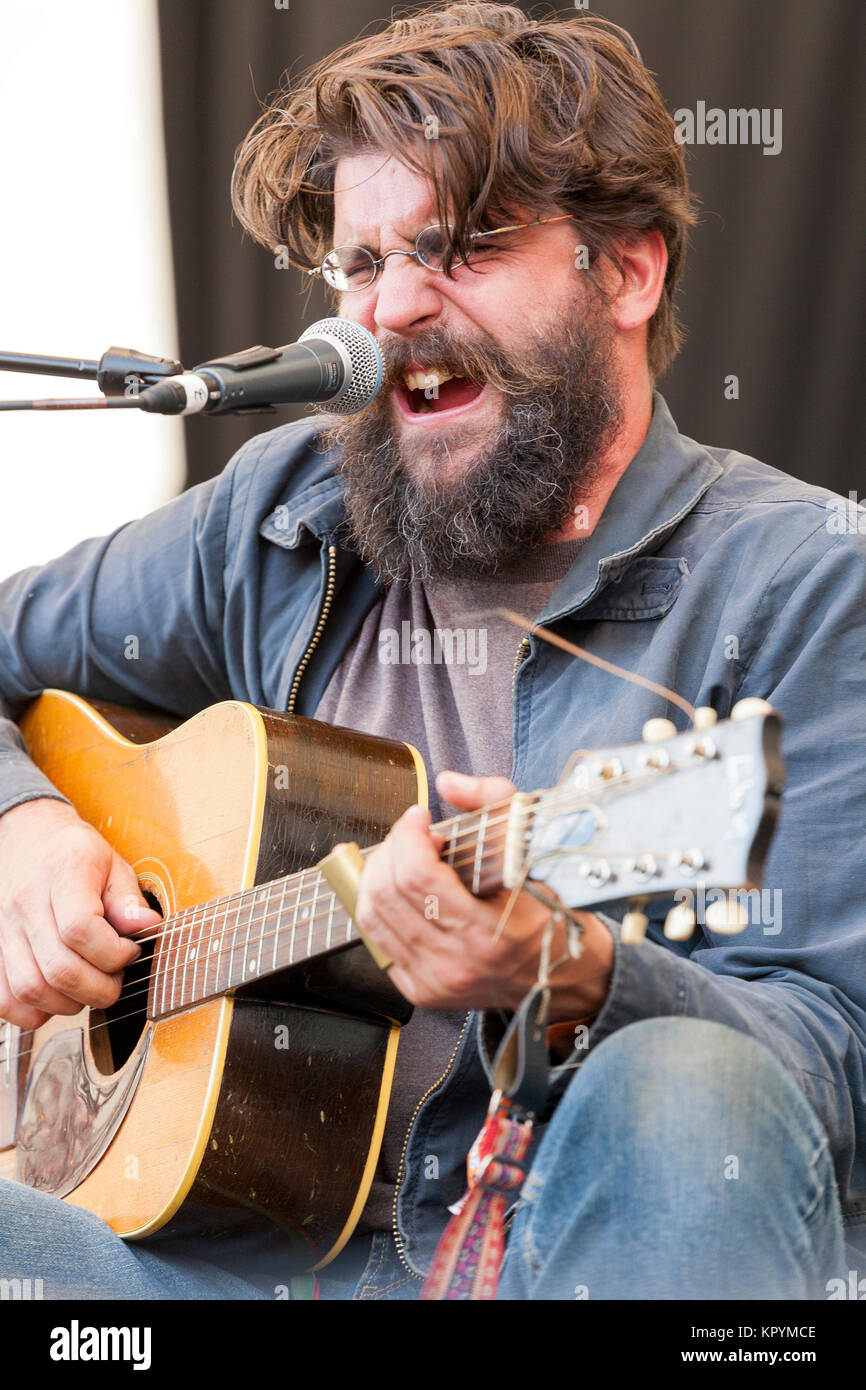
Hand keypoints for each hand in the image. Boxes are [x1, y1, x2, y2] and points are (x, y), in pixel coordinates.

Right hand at [0, 798, 161, 1027]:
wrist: (28, 838)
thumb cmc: (75, 854)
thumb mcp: (112, 862)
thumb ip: (128, 899)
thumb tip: (148, 927)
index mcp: (63, 872)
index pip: (80, 929)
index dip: (113, 953)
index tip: (131, 951)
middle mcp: (27, 902)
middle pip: (59, 968)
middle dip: (100, 988)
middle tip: (117, 977)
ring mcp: (5, 928)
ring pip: (31, 989)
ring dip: (70, 1003)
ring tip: (92, 986)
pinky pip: (6, 1000)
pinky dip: (33, 1012)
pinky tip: (59, 996)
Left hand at [352, 771, 613, 1020]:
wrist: (564, 973)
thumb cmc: (549, 912)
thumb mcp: (532, 850)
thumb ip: (493, 802)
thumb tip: (447, 782)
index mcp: (487, 933)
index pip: (417, 876)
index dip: (408, 835)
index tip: (420, 818)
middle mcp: (455, 963)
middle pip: (386, 893)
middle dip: (391, 849)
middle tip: (412, 835)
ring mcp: (433, 982)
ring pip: (371, 916)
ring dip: (378, 875)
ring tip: (402, 858)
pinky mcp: (421, 991)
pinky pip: (376, 941)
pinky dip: (378, 906)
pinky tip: (399, 891)